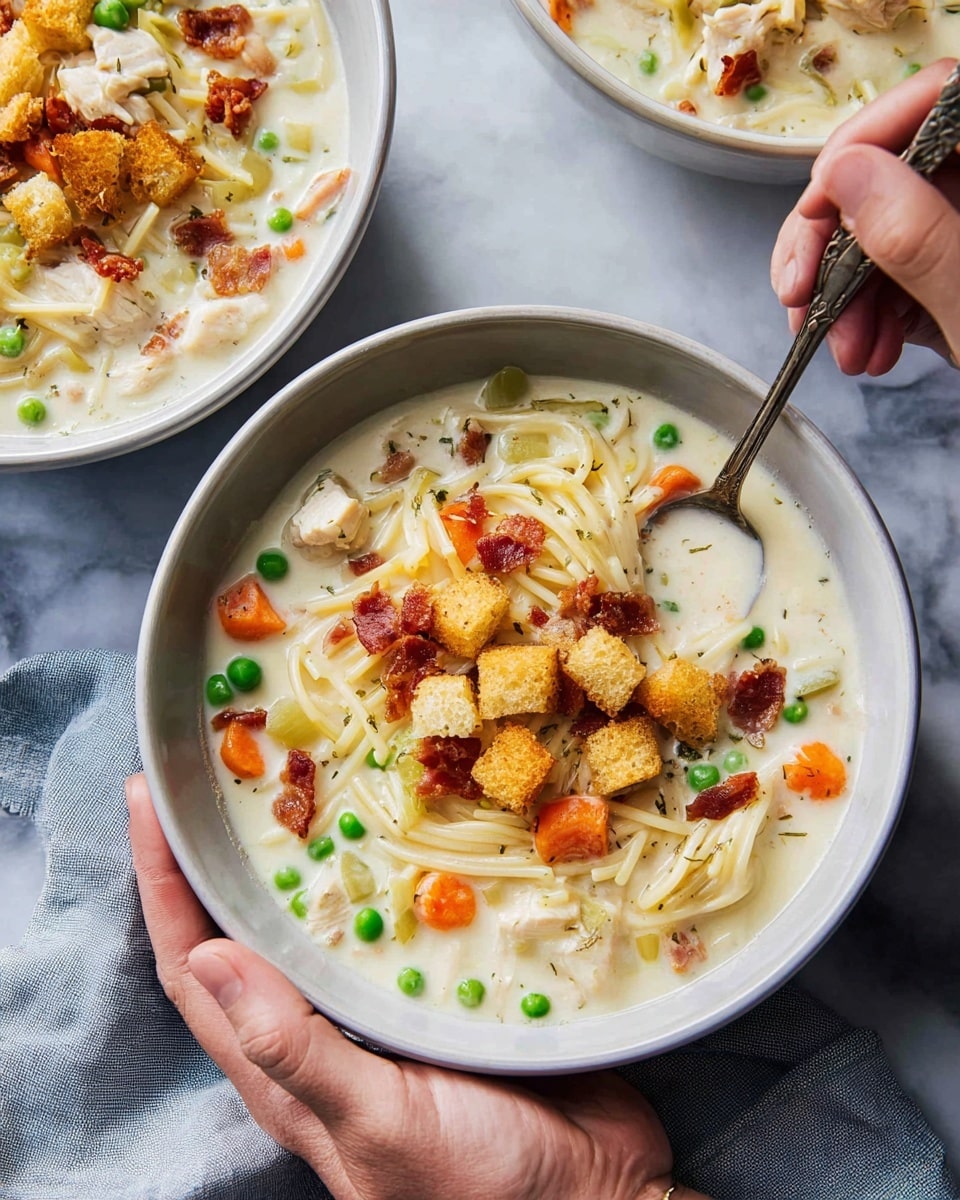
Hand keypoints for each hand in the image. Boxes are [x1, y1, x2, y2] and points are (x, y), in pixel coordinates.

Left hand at [126, 774, 709, 1199]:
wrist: (594, 1199)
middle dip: (222, 850)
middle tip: (223, 768)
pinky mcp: (442, 988)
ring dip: (305, 849)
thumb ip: (293, 1048)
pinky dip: (390, 866)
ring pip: (325, 913)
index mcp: (283, 1068)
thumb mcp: (377, 1120)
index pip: (195, 963)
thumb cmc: (476, 1182)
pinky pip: (403, 913)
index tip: (149, 801)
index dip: (163, 884)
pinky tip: (407, 823)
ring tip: (306, 777)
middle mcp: (323, 1029)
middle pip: (250, 926)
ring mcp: (383, 1007)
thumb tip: (206, 955)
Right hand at [771, 58, 959, 374]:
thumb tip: (848, 174)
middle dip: (834, 240)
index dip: (865, 141)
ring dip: (842, 294)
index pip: (940, 99)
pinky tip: (867, 352)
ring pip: (880, 231)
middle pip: (891, 170)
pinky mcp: (953, 276)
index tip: (817, 205)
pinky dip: (866, 315)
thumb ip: (919, 237)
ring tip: (845, 351)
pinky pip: (893, 275)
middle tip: (800, 295)